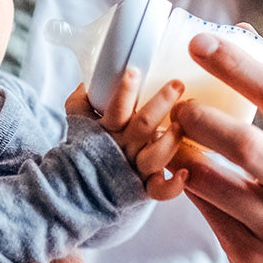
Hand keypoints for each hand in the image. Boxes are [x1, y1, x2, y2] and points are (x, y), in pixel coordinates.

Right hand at [67, 71, 186, 199]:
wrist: (79, 189)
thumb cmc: (84, 149)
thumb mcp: (78, 122)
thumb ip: (81, 101)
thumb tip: (87, 82)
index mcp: (106, 130)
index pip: (116, 108)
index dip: (125, 91)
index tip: (134, 72)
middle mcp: (123, 148)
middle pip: (143, 125)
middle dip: (161, 103)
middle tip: (177, 84)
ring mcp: (134, 169)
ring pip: (155, 156)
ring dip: (170, 141)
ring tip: (180, 125)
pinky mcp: (144, 188)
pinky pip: (160, 190)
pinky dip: (173, 185)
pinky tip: (185, 173)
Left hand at [174, 30, 262, 262]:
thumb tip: (242, 34)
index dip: (234, 65)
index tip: (196, 41)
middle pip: (243, 144)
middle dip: (199, 117)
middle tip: (176, 102)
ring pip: (212, 183)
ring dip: (180, 153)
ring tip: (167, 133)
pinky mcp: (252, 258)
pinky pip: (204, 212)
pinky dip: (183, 185)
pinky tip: (172, 167)